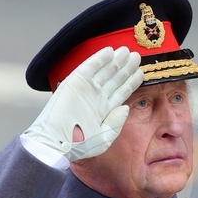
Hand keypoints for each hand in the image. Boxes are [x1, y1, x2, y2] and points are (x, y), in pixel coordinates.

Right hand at [24, 46, 142, 160]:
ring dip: (116, 61)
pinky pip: (90, 67)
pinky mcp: (75, 82)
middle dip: (127, 68)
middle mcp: (96, 97)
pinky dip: (99, 58)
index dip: (131, 82)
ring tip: (128, 51)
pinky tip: (110, 51)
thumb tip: (126, 107)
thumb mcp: (104, 138)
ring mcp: (86, 89)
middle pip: (115, 79)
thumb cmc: (79, 146)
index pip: (121, 92)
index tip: (141, 72)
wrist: (57, 142)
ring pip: (105, 71)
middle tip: (137, 56)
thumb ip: (116, 123)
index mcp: (104, 110)